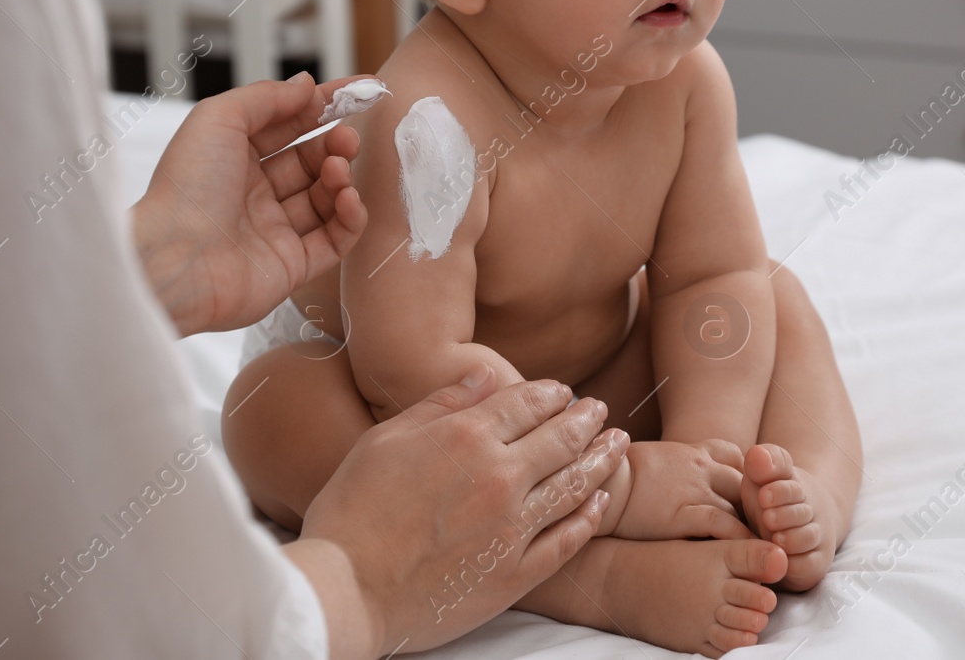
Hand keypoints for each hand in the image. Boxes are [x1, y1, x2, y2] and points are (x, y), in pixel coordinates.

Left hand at [130, 72, 368, 336]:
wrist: (175, 262)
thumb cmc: (186, 189)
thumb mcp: (218, 118)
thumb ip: (265, 97)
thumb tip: (305, 85)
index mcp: (233, 156)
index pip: (288, 124)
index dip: (323, 106)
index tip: (360, 91)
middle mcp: (253, 193)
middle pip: (310, 161)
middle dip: (334, 144)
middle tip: (347, 138)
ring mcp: (273, 230)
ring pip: (324, 198)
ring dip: (340, 178)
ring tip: (338, 169)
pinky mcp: (291, 266)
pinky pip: (334, 240)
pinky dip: (349, 219)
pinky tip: (348, 199)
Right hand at [286, 367, 629, 658]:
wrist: (345, 589)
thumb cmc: (352, 511)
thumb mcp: (384, 439)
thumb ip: (440, 404)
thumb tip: (485, 374)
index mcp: (465, 437)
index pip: (526, 403)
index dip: (551, 394)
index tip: (564, 391)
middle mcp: (499, 477)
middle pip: (561, 439)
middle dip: (586, 419)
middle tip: (600, 410)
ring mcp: (512, 528)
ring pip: (574, 485)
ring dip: (601, 460)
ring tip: (618, 444)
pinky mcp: (516, 573)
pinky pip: (567, 541)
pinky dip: (589, 517)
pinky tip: (601, 502)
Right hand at [610, 439, 752, 540]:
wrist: (600, 481)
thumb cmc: (618, 474)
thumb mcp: (652, 460)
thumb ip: (674, 467)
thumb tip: (675, 481)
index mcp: (692, 452)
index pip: (735, 456)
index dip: (747, 477)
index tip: (752, 498)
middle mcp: (699, 467)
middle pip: (745, 483)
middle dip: (757, 505)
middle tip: (767, 528)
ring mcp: (693, 489)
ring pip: (739, 506)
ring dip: (753, 526)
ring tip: (763, 547)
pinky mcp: (683, 513)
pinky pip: (723, 524)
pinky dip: (739, 538)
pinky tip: (746, 553)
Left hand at [740, 446, 845, 590]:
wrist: (792, 526)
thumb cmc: (766, 499)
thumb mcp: (759, 477)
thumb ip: (759, 463)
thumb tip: (757, 454)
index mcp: (794, 486)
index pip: (791, 485)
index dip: (779, 491)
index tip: (764, 495)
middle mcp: (809, 511)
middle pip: (800, 512)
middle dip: (785, 515)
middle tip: (768, 518)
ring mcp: (814, 537)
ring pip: (808, 538)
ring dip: (792, 538)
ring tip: (776, 538)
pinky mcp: (814, 563)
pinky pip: (809, 566)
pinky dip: (797, 564)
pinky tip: (781, 561)